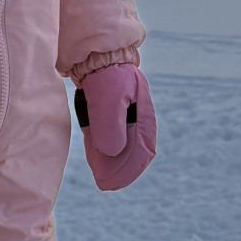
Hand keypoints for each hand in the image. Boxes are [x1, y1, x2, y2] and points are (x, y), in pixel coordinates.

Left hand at [73, 65, 155, 191]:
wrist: (97, 55)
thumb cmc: (107, 77)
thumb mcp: (111, 102)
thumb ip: (112, 127)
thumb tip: (112, 153)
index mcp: (144, 116)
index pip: (142, 149)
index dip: (130, 169)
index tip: (114, 183)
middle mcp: (137, 118)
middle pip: (132, 150)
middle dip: (120, 169)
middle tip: (106, 184)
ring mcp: (124, 115)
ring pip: (120, 145)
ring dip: (112, 162)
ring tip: (101, 177)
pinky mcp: (110, 112)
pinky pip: (109, 136)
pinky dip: (104, 150)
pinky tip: (96, 160)